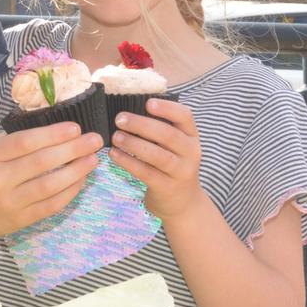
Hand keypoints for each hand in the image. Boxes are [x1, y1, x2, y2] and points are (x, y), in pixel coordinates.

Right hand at [0, 123, 101, 238]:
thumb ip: (15, 143)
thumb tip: (55, 131)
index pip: (26, 142)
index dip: (53, 134)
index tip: (75, 127)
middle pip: (42, 162)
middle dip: (73, 149)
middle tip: (94, 139)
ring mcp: (9, 202)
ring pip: (50, 186)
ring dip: (76, 172)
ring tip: (93, 159)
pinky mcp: (19, 221)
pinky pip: (50, 206)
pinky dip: (69, 193)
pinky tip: (81, 180)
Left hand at [109, 98, 202, 220]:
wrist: (183, 203)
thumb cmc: (171, 165)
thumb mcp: (174, 146)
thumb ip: (160, 128)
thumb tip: (129, 107)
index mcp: (191, 136)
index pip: (185, 116)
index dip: (167, 108)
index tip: (147, 103)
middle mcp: (190, 152)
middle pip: (168, 135)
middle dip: (142, 125)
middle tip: (120, 119)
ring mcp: (181, 172)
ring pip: (157, 155)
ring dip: (134, 144)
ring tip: (116, 137)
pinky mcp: (167, 188)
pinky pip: (147, 173)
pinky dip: (129, 162)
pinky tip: (115, 154)